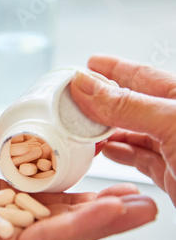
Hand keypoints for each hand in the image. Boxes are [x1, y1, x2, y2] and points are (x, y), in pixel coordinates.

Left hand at [0, 127, 156, 239]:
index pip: (41, 181)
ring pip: (63, 225)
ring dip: (104, 216)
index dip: (72, 174)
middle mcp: (1, 212)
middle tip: (136, 191)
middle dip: (99, 201)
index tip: (99, 162)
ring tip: (143, 206)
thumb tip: (11, 133)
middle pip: (59, 208)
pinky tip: (115, 214)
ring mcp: (6, 235)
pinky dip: (85, 227)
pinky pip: (51, 238)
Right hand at [70, 55, 175, 205]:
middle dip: (101, 102)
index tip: (88, 64)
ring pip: (131, 133)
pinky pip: (137, 159)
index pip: (141, 76)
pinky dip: (118, 154)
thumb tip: (87, 84)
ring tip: (82, 127)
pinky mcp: (171, 175)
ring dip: (105, 131)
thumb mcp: (173, 123)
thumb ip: (127, 104)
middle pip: (131, 105)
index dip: (113, 68)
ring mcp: (175, 148)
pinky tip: (105, 151)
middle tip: (74, 99)